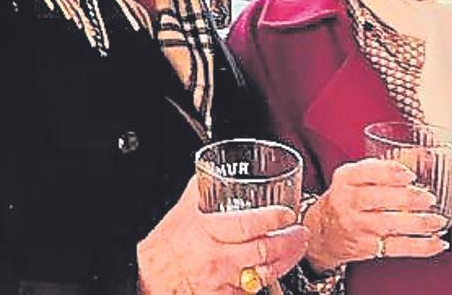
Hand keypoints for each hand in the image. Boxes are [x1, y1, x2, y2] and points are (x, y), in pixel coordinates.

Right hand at [137, 176, 309, 293]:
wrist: (151, 276)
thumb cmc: (167, 243)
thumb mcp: (181, 211)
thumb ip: (201, 189)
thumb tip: (215, 170)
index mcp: (206, 231)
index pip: (247, 224)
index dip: (272, 218)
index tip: (286, 213)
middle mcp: (216, 258)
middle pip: (263, 252)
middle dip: (289, 242)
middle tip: (300, 232)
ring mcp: (222, 282)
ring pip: (264, 275)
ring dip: (285, 262)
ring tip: (294, 249)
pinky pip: (251, 291)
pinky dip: (264, 281)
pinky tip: (271, 272)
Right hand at [303, 158, 448, 272]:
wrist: (324, 231)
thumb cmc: (348, 199)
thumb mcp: (357, 178)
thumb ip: (387, 167)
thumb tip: (425, 156)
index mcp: (345, 178)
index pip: (364, 172)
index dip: (388, 173)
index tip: (409, 175)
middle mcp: (346, 201)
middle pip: (376, 198)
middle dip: (406, 198)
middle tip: (429, 198)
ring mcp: (355, 225)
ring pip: (388, 224)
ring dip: (418, 224)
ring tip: (438, 221)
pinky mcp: (366, 247)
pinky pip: (397, 247)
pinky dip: (420, 246)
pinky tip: (437, 242)